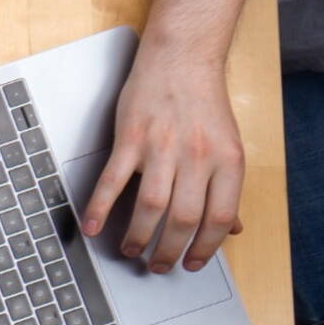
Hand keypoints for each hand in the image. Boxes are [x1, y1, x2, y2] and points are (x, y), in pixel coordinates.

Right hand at [81, 59, 243, 272]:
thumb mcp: (227, 145)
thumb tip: (230, 226)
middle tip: (158, 265)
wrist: (182, 59)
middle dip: (168, 251)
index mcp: (227, 161)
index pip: (219, 218)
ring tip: (131, 250)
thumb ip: (227, 187)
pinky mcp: (131, 139)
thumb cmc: (203, 102)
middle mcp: (197, 157)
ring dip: (138, 237)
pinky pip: (113, 181)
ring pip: (150, 207)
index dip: (206, 248)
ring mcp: (162, 148)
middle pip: (183, 219)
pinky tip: (93, 226)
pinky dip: (101, 208)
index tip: (192, 263)